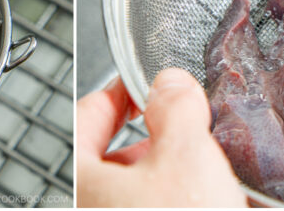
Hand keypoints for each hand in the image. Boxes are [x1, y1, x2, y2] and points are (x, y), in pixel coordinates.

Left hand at [75, 69, 247, 207]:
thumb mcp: (187, 156)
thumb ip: (175, 110)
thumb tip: (171, 85)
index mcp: (81, 178)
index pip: (85, 114)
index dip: (118, 92)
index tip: (138, 85)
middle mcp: (86, 204)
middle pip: (109, 156)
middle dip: (149, 139)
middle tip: (179, 130)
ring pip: (130, 188)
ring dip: (164, 173)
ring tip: (199, 172)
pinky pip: (146, 207)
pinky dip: (169, 199)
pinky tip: (202, 200)